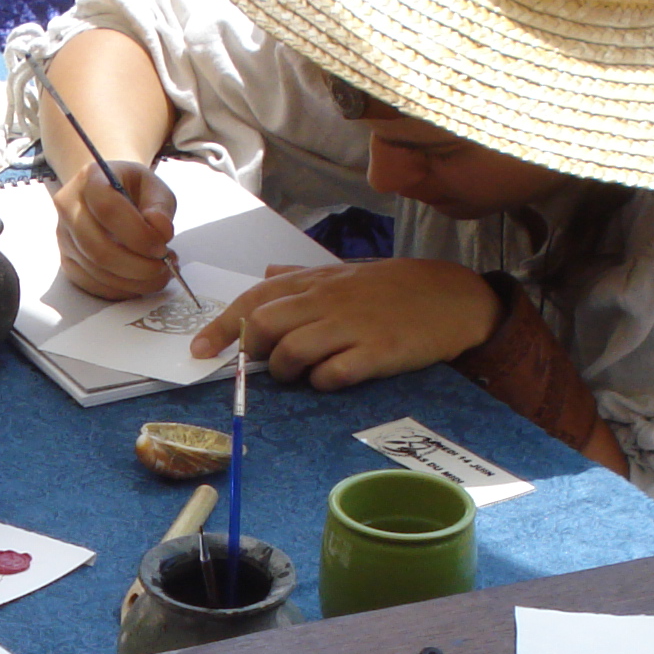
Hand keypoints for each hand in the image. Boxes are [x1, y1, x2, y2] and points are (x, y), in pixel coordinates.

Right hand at [52, 158, 179, 299]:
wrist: (109, 193)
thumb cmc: (132, 189)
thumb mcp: (153, 187)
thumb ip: (161, 207)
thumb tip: (161, 232)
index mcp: (90, 179)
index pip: (107, 210)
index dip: (138, 234)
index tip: (162, 246)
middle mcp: (69, 208)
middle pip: (97, 248)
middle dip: (138, 266)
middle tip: (164, 266)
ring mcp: (64, 237)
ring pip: (96, 271)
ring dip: (134, 281)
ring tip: (160, 273)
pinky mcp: (67, 261)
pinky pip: (92, 284)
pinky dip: (122, 289)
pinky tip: (141, 282)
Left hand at [190, 260, 501, 388]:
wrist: (455, 297)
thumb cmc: (397, 288)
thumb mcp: (347, 273)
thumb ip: (304, 276)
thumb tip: (268, 273)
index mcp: (317, 281)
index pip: (255, 298)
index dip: (222, 325)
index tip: (198, 350)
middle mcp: (328, 300)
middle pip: (265, 324)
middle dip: (249, 350)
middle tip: (256, 366)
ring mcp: (353, 326)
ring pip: (293, 351)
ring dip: (287, 370)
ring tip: (301, 374)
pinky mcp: (378, 351)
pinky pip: (334, 373)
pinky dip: (322, 381)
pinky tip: (332, 378)